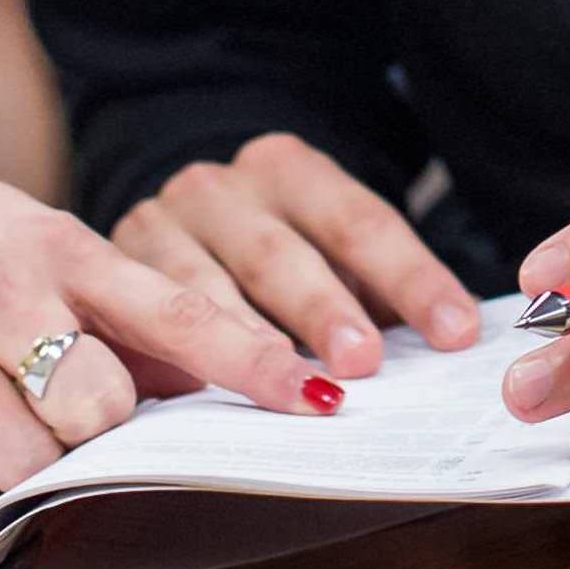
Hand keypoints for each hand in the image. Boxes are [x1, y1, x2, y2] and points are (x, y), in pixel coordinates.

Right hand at [0, 138, 338, 508]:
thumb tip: (188, 370)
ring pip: (30, 457)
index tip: (318, 396)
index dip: (252, 360)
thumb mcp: (12, 230)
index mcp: (49, 241)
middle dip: (103, 429)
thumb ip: (95, 296)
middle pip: (103, 407)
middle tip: (70, 409)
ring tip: (0, 419)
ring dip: (31, 462)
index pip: (174, 309)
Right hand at [117, 131, 480, 380]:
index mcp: (287, 168)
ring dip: (251, 344)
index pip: (358, 220)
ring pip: (204, 286)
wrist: (167, 226)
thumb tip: (445, 350)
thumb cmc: (270, 256)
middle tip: (363, 363)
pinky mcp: (113, 266)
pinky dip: (183, 363)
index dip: (411, 277)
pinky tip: (208, 400)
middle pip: (278, 251)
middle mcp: (218, 187)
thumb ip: (369, 293)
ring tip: (291, 389)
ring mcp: (158, 221)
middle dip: (323, 308)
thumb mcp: (320, 251)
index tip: (455, 332)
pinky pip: (149, 319)